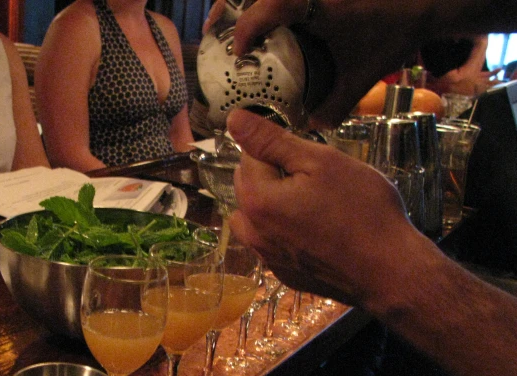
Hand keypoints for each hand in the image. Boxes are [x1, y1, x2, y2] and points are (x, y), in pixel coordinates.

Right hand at [213, 0, 433, 126]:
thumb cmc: (394, 31)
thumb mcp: (361, 75)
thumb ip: (334, 106)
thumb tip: (310, 126)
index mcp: (310, 6)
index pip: (262, 12)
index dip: (242, 33)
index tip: (238, 54)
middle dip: (228, 7)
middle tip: (216, 26)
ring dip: (246, 2)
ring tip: (234, 21)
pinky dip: (269, 5)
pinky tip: (268, 19)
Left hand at [226, 108, 417, 306]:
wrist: (390, 271)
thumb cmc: (362, 211)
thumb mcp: (321, 162)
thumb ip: (271, 140)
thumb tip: (234, 120)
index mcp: (257, 200)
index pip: (248, 156)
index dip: (278, 147)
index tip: (307, 154)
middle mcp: (253, 232)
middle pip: (248, 186)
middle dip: (273, 174)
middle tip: (316, 177)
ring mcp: (268, 257)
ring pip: (255, 216)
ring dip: (273, 203)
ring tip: (311, 201)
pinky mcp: (284, 274)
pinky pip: (272, 242)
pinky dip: (284, 231)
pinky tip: (316, 229)